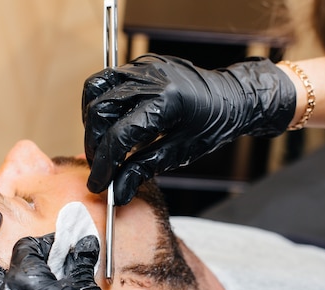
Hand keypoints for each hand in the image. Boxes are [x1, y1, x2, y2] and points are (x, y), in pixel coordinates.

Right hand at [83, 54, 295, 204]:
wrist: (232, 97)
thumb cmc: (213, 125)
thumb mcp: (180, 153)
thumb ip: (143, 170)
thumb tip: (117, 192)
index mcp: (168, 102)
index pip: (120, 135)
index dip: (104, 164)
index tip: (99, 183)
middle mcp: (152, 78)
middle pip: (101, 110)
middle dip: (95, 143)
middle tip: (100, 166)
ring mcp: (144, 66)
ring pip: (95, 90)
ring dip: (92, 121)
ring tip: (101, 144)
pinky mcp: (141, 63)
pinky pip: (106, 80)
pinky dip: (100, 104)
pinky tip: (108, 124)